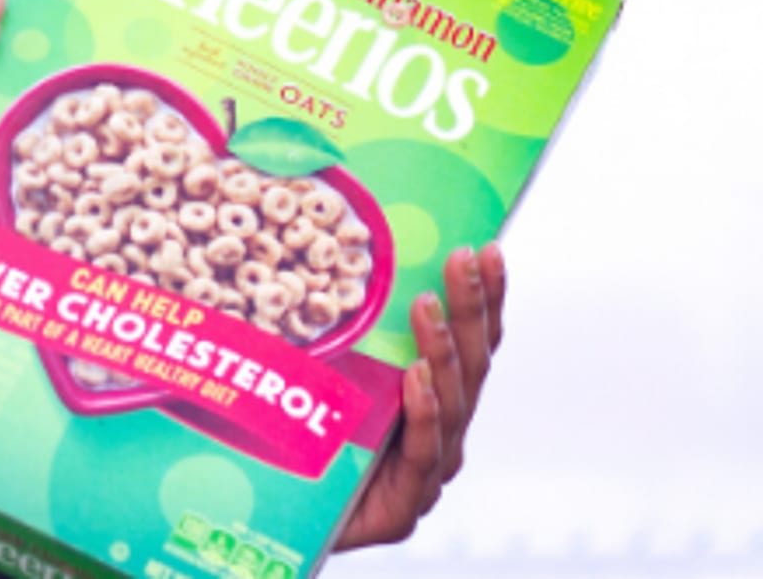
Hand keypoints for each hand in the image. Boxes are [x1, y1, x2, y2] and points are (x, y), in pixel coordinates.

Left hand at [335, 243, 507, 549]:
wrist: (286, 523)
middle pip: (468, 364)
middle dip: (471, 308)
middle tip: (466, 259)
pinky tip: (419, 381)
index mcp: (432, 399)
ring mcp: (426, 469)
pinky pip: (420, 453)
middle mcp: (439, 432)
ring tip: (429, 306)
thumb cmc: (307, 442)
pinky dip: (423, 414)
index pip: (465, 342)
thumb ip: (337, 329)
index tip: (486, 250)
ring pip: (450, 403)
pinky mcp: (405, 506)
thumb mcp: (324, 371)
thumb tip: (321, 253)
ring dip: (441, 350)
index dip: (481, 298)